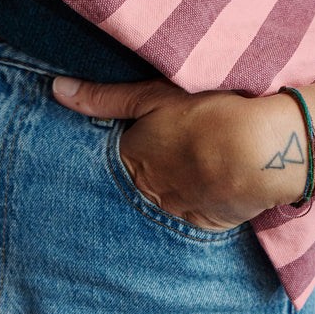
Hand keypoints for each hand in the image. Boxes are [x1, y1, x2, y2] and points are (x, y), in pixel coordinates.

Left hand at [52, 75, 306, 229]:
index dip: (134, 140)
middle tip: (173, 154)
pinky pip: (192, 214)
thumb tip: (55, 89)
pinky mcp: (204, 224)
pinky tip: (212, 186)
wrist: (259, 150)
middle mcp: (146, 187)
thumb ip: (106, 97)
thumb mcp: (155, 95)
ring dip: (173, 187)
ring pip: (164, 198)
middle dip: (149, 169)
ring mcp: (174, 209)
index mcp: (132, 154)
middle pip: (139, 178)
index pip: (119, 151)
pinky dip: (198, 201)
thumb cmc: (207, 113)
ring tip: (194, 169)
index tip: (149, 133)